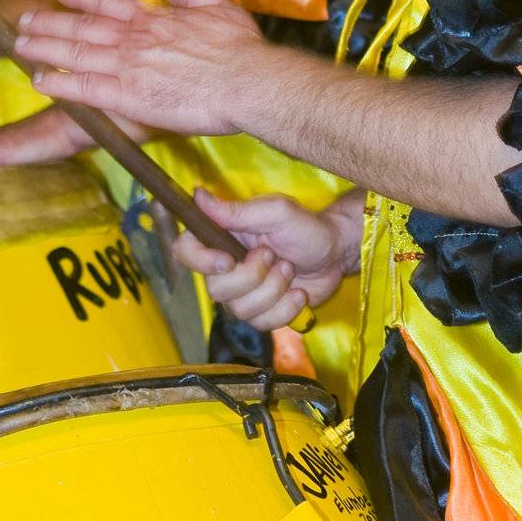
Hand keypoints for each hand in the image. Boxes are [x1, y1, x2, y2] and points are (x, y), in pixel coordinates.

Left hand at [14, 0, 267, 135]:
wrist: (247, 82)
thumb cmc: (240, 49)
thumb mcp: (219, 6)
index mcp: (155, 17)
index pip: (109, 1)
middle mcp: (135, 38)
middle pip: (82, 27)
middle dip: (50, 22)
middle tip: (24, 20)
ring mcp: (128, 67)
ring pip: (76, 55)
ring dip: (45, 49)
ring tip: (21, 45)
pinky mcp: (129, 97)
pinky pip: (85, 89)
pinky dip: (60, 85)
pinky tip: (39, 81)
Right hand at [173, 189, 354, 330]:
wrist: (335, 254)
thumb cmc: (306, 227)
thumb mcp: (276, 212)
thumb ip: (236, 210)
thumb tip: (198, 195)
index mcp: (222, 237)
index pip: (186, 251)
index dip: (201, 261)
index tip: (228, 260)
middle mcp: (226, 267)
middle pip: (215, 289)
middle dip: (252, 277)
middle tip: (274, 255)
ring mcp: (244, 293)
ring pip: (240, 310)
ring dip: (273, 290)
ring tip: (290, 269)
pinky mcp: (263, 313)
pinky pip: (262, 324)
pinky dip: (285, 309)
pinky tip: (298, 292)